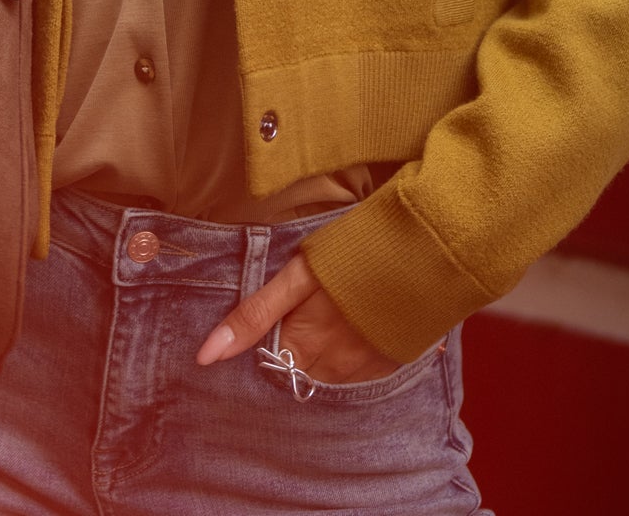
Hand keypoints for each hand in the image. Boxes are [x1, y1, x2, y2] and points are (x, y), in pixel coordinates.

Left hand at [196, 250, 400, 386]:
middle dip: (290, 357)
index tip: (263, 329)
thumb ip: (254, 315)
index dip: (260, 347)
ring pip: (326, 377)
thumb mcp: (297, 275)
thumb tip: (205, 356)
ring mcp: (363, 372)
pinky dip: (349, 359)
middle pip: (296, 375)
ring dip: (320, 358)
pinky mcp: (390, 366)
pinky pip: (357, 376)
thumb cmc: (352, 254)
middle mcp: (331, 371)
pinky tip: (352, 330)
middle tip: (297, 321)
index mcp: (302, 347)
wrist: (423, 252)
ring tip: (326, 323)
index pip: (265, 368)